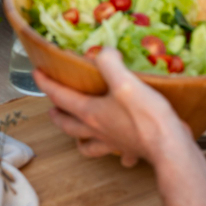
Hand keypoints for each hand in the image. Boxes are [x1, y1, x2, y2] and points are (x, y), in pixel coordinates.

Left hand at [34, 49, 191, 166]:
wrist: (169, 146)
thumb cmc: (146, 115)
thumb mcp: (125, 81)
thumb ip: (109, 63)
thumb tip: (103, 52)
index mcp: (91, 112)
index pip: (61, 97)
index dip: (46, 83)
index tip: (37, 73)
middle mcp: (97, 130)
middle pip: (68, 125)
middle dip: (57, 115)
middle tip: (52, 108)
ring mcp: (113, 143)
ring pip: (88, 146)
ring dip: (79, 139)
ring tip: (79, 132)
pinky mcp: (131, 150)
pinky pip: (119, 153)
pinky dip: (116, 152)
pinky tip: (120, 149)